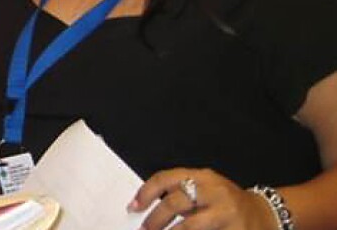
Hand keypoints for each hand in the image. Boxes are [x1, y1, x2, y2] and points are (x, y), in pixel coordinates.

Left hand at [128, 167, 276, 229]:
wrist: (266, 214)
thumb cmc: (226, 202)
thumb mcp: (205, 189)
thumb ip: (181, 193)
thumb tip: (145, 206)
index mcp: (204, 177)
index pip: (167, 178)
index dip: (146, 192)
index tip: (134, 207)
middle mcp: (216, 192)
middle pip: (176, 202)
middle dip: (156, 219)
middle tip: (145, 229)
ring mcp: (227, 214)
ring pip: (190, 226)